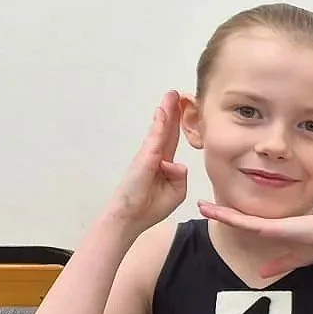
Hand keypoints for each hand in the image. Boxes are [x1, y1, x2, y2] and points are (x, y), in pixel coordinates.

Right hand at [105, 92, 189, 231]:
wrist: (130, 218)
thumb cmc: (150, 208)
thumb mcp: (176, 192)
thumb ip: (180, 177)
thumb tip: (176, 164)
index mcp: (164, 165)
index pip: (171, 140)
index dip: (176, 125)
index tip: (182, 109)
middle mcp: (155, 157)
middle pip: (166, 130)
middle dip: (171, 112)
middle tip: (175, 94)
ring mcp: (148, 157)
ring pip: (159, 131)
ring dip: (165, 113)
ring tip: (170, 97)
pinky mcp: (144, 160)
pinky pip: (155, 140)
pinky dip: (160, 126)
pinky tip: (163, 113)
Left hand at [198, 202, 312, 277]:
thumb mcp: (299, 259)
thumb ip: (280, 264)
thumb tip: (261, 273)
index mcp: (278, 231)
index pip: (249, 225)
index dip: (234, 220)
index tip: (219, 216)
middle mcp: (271, 225)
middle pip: (240, 218)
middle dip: (221, 213)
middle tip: (202, 207)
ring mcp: (270, 224)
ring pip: (238, 218)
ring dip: (219, 212)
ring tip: (201, 206)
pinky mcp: (272, 226)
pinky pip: (245, 222)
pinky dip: (229, 217)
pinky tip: (215, 213)